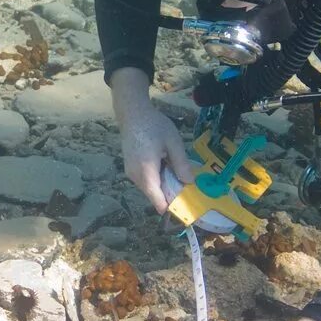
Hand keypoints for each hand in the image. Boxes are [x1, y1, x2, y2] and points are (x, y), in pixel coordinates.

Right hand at [112, 72, 194, 213]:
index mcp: (146, 173)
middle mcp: (136, 177)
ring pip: (150, 189)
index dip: (172, 208)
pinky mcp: (130, 169)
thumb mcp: (173, 142)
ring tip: (176, 172)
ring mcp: (131, 174)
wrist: (133, 113)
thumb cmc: (154, 125)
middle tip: (187, 186)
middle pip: (155, 197)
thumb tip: (189, 183)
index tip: (187, 207)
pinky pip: (146, 181)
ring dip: (164, 185)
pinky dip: (157, 179)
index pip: (158, 202)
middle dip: (170, 195)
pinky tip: (165, 165)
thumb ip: (181, 164)